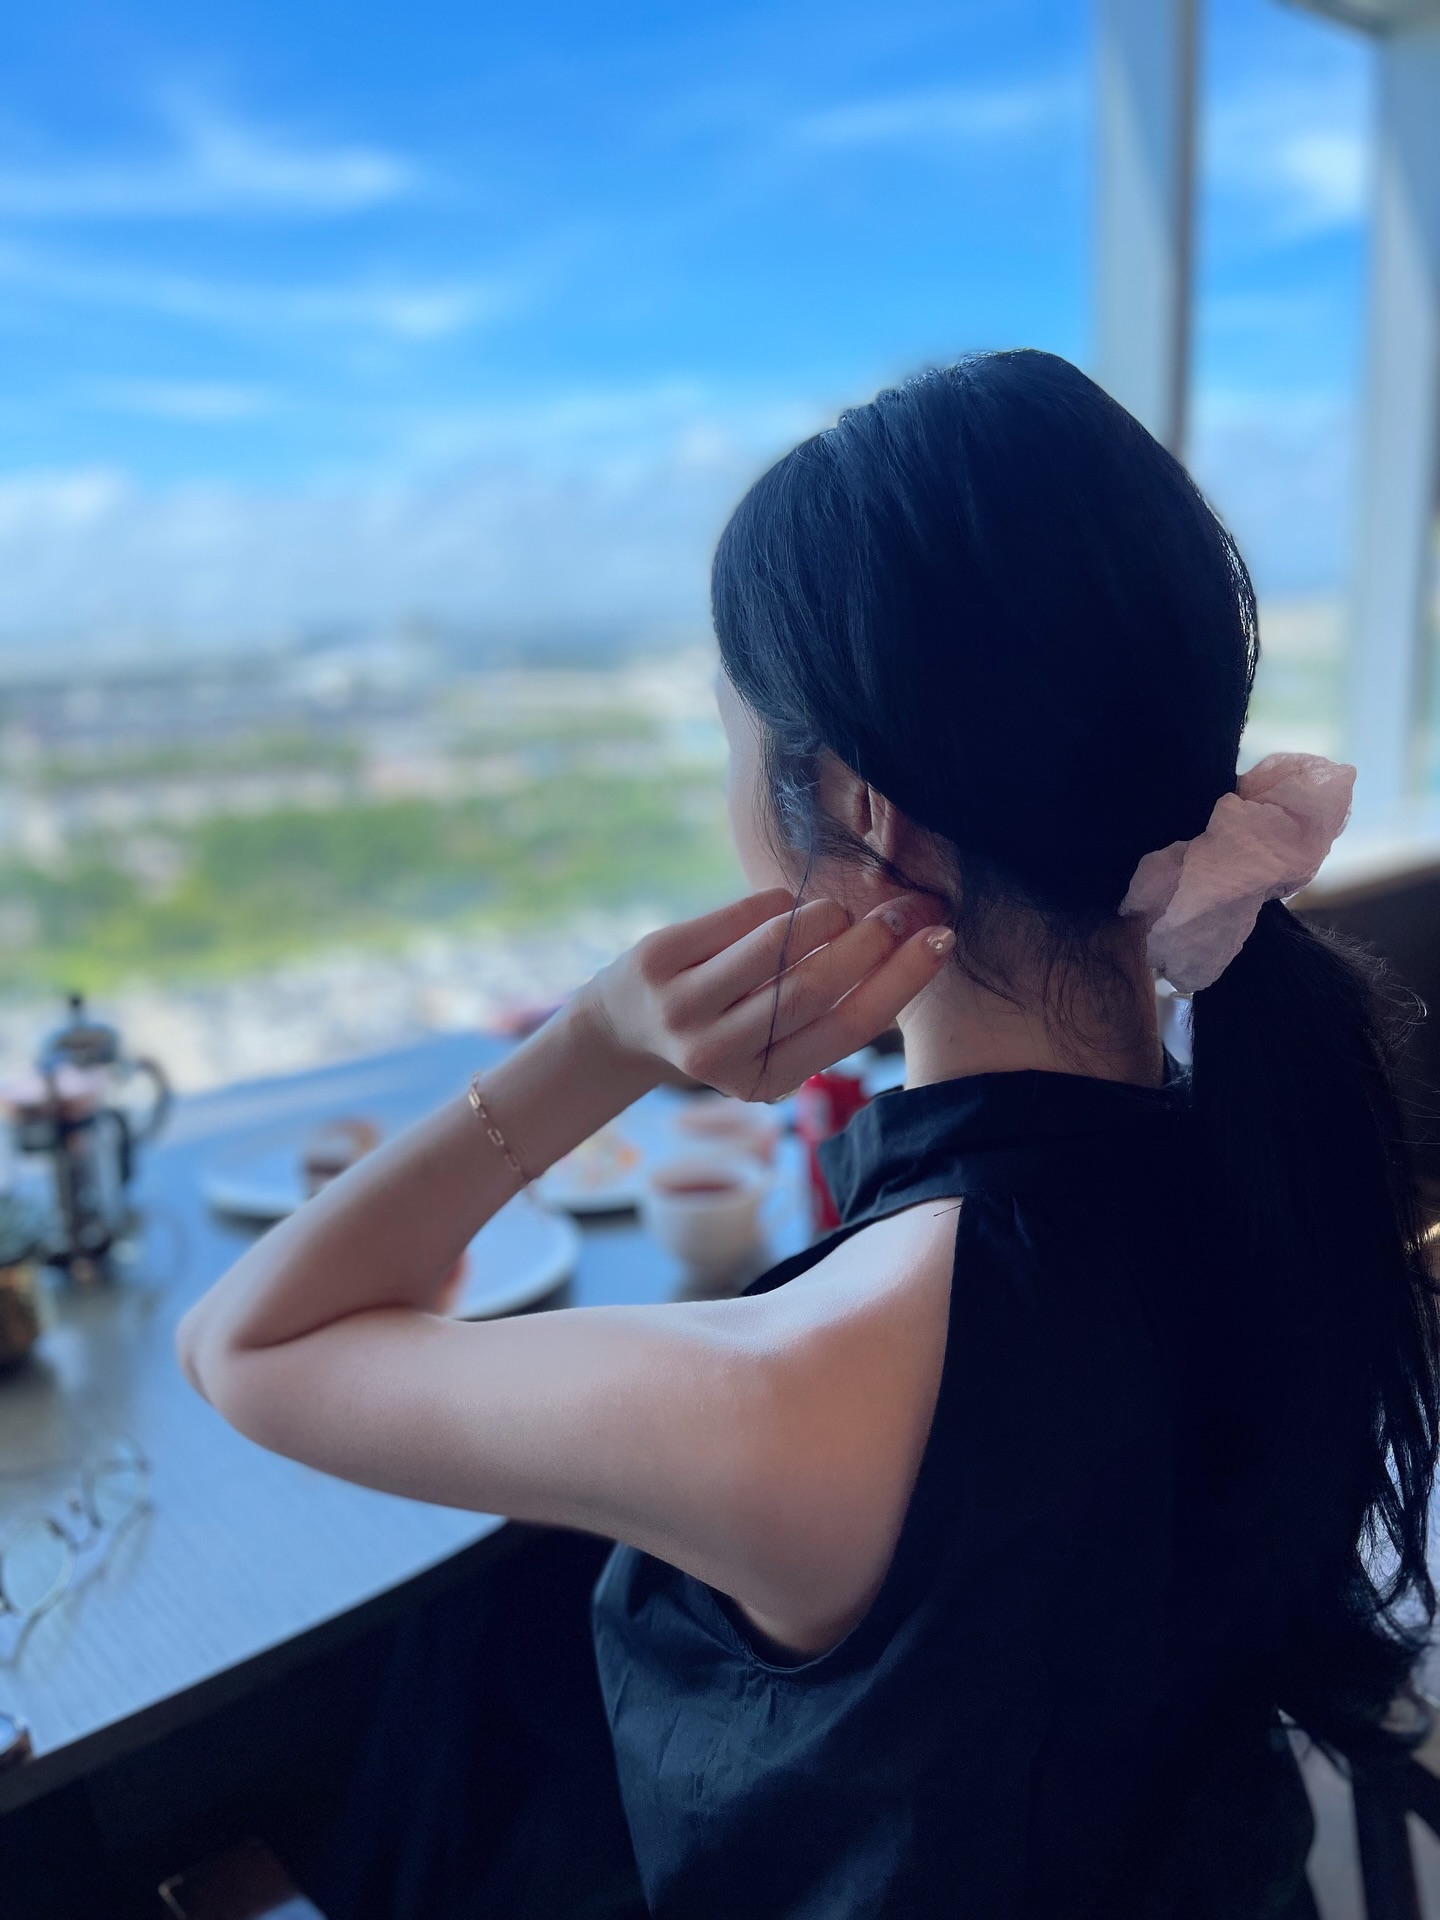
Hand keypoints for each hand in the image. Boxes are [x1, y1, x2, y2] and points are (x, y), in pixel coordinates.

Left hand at [579, 886, 953, 1102]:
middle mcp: (721, 1056)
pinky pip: (743, 916)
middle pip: (814, 987)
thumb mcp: (774, 1040)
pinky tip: (788, 907)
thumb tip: (917, 940)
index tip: (941, 938)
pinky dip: (781, 902)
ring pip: (778, 944)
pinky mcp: (660, 961)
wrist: (625, 1024)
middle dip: (870, 941)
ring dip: (826, 916)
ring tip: (839, 912)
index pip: (847, 1028)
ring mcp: (684, 1008)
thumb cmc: (726, 1023)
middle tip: (903, 910)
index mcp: (764, 1081)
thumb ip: (829, 1007)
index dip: (902, 980)